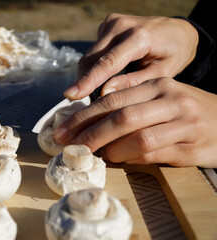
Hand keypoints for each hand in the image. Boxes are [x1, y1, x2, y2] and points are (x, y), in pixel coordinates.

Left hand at [55, 78, 216, 167]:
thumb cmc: (183, 111)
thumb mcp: (158, 99)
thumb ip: (129, 104)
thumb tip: (90, 122)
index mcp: (157, 85)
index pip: (112, 99)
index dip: (83, 116)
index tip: (63, 130)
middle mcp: (170, 100)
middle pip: (121, 116)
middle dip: (89, 133)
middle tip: (70, 146)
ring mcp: (183, 123)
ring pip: (137, 136)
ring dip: (111, 148)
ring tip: (98, 155)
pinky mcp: (191, 147)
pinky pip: (153, 154)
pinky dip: (131, 158)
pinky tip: (120, 160)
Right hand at [64, 13, 198, 99]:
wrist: (177, 31)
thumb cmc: (173, 54)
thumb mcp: (161, 73)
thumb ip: (133, 82)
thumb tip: (104, 93)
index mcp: (139, 37)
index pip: (107, 63)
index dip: (88, 81)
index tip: (71, 96)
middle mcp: (121, 25)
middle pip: (91, 58)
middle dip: (82, 82)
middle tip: (78, 104)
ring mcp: (112, 22)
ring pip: (89, 55)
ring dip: (86, 75)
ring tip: (88, 96)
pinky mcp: (107, 24)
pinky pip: (94, 50)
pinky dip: (93, 66)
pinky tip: (100, 78)